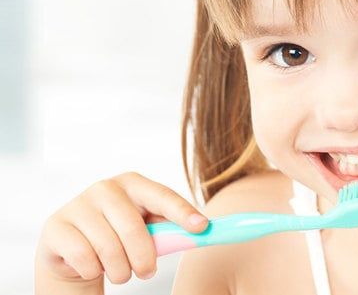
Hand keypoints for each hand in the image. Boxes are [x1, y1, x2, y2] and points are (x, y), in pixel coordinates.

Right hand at [34, 171, 208, 288]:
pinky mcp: (56, 226)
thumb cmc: (119, 235)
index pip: (162, 196)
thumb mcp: (147, 228)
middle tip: (147, 273)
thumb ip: (171, 228)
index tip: (202, 228)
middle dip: (145, 258)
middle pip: (134, 228)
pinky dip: (94, 271)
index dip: (183, 212)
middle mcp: (105, 188)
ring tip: (121, 272)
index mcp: (133, 183)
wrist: (72, 250)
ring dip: (120, 270)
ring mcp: (78, 204)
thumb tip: (204, 231)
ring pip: (109, 248)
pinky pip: (85, 258)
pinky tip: (94, 266)